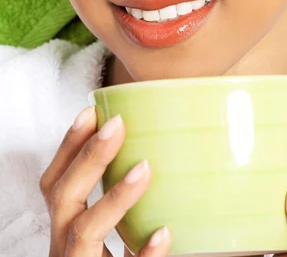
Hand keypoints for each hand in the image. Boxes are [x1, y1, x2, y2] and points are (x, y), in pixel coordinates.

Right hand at [39, 106, 171, 255]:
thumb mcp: (115, 233)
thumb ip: (126, 203)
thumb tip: (160, 149)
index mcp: (65, 230)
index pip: (55, 183)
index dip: (68, 147)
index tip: (91, 111)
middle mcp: (65, 248)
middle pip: (63, 200)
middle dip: (88, 158)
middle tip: (117, 124)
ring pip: (84, 232)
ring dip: (113, 198)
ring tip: (144, 168)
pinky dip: (143, 253)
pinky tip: (164, 232)